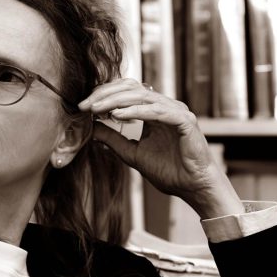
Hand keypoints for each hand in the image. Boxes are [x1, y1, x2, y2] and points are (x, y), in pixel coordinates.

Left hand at [78, 78, 243, 218]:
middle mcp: (164, 106)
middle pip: (131, 88)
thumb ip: (113, 140)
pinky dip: (136, 111)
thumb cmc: (169, 171)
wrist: (193, 188)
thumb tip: (91, 129)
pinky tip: (118, 115)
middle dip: (105, 94)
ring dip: (116, 101)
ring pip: (142, 95)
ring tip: (96, 109)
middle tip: (85, 105)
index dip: (103, 95)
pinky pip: (158, 111)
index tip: (83, 107)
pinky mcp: (185, 121)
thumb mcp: (132, 154)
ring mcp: (176, 111)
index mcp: (153, 111)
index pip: (125, 92)